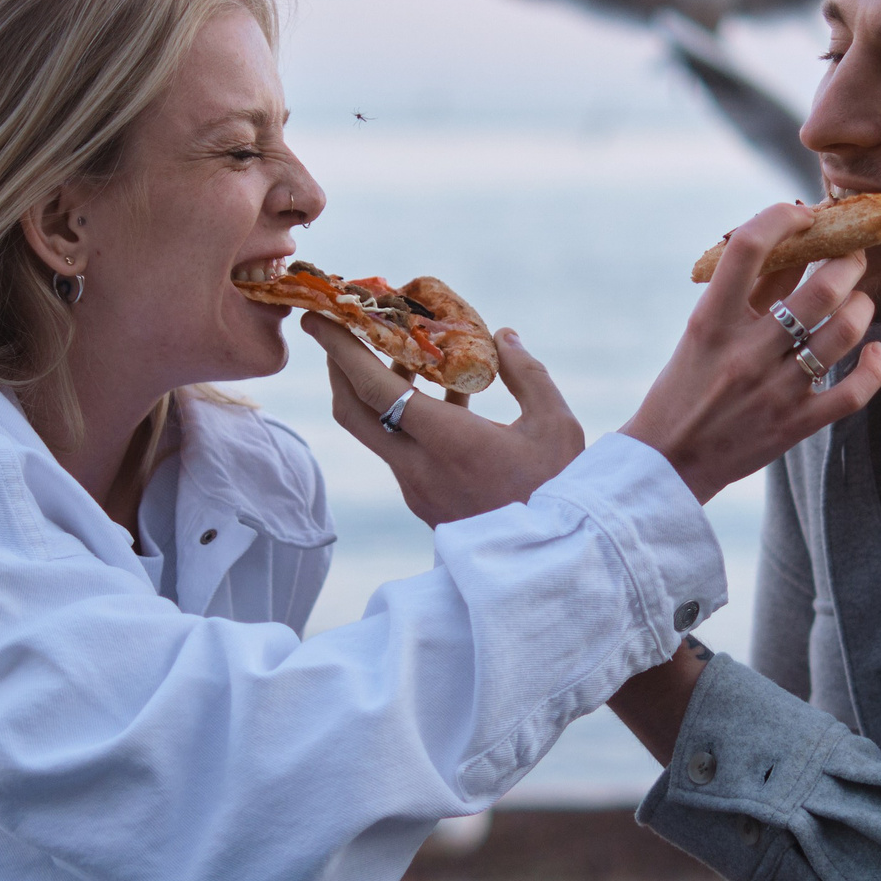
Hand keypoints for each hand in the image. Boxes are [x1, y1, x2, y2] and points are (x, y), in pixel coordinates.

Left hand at [309, 316, 585, 525]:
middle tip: (342, 330)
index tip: (319, 318)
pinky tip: (446, 396)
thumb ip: (527, 373)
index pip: (374, 389)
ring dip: (379, 390)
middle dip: (340, 366)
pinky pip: (402, 449)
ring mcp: (417, 489)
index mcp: (447, 442)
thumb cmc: (560, 491)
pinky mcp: (425, 502)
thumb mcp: (556, 424)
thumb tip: (504, 336)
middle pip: (354, 412)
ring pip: (378, 430)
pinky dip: (408, 416)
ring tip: (408, 352)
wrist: (552, 563)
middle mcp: (419, 467)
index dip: (341, 349)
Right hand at [622, 203, 880, 504]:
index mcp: (711, 321)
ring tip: (858, 300)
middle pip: (822, 289)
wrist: (669, 461)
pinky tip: (873, 351)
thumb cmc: (686, 386)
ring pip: (846, 332)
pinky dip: (874, 365)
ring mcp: (775, 390)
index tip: (803, 214)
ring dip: (863, 305)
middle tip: (850, 255)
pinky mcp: (796, 424)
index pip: (748, 247)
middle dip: (849, 260)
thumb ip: (747, 291)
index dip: (782, 217)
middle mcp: (745, 353)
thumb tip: (795, 242)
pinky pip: (855, 391)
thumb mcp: (703, 332)